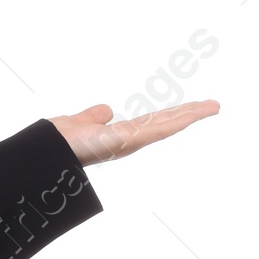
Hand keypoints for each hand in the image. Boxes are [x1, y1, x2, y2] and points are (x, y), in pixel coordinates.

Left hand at [50, 98, 218, 164]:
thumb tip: (106, 111)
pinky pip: (156, 129)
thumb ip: (93, 117)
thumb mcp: (80, 122)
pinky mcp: (126, 142)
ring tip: (214, 106)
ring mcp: (128, 143)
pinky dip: (177, 121)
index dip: (172, 114)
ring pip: (166, 126)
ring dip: (191, 114)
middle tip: (214, 105)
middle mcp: (127, 141)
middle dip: (189, 113)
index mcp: (118, 136)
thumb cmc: (56, 143)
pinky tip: (195, 113)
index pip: (152, 122)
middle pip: (165, 124)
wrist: (44, 152)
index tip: (192, 107)